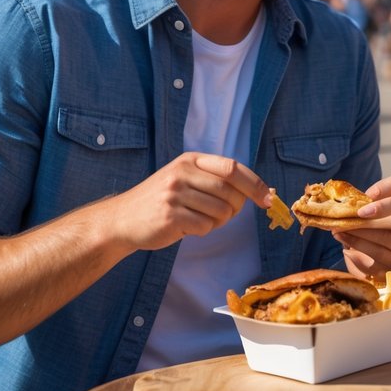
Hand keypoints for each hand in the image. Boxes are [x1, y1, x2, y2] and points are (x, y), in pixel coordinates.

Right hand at [98, 152, 270, 252]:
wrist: (122, 219)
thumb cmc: (162, 201)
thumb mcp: (184, 178)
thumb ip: (214, 179)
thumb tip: (258, 192)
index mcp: (190, 159)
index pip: (232, 168)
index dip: (255, 184)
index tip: (268, 199)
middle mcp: (182, 172)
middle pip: (229, 191)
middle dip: (236, 207)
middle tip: (226, 215)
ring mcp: (175, 193)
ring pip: (220, 211)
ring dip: (218, 221)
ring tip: (200, 219)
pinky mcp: (170, 215)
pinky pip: (205, 226)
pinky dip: (203, 230)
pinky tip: (187, 227)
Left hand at [333, 175, 390, 278]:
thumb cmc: (385, 231)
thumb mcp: (383, 215)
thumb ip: (371, 206)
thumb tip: (350, 203)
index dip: (383, 187)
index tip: (367, 195)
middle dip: (374, 214)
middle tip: (354, 215)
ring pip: (390, 237)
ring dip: (362, 233)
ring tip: (343, 230)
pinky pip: (382, 255)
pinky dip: (362, 248)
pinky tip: (347, 246)